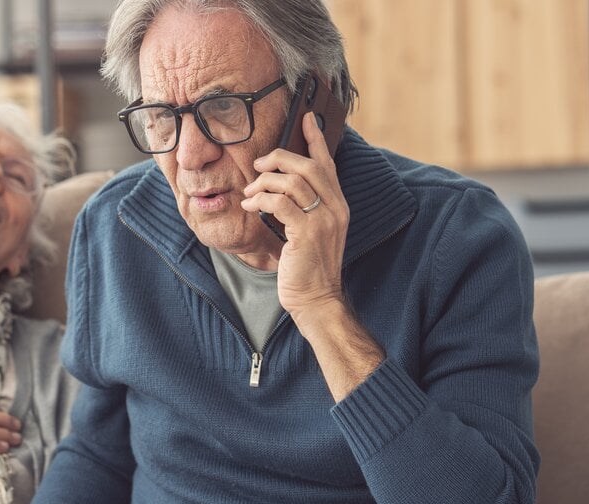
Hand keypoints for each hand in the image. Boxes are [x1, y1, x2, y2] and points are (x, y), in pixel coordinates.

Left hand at [241, 110, 349, 318]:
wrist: (317, 299)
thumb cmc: (309, 267)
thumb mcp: (312, 232)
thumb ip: (304, 208)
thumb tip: (280, 185)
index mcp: (338, 205)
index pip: (328, 164)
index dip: (315, 139)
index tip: (306, 119)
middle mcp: (335, 209)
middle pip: (308, 166)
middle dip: (280, 159)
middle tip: (259, 165)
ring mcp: (323, 220)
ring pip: (292, 182)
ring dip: (265, 182)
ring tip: (250, 192)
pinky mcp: (306, 233)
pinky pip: (280, 203)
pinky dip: (261, 200)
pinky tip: (250, 206)